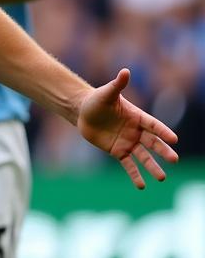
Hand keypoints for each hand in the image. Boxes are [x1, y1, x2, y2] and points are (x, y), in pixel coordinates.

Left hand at [76, 69, 178, 188]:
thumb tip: (125, 71)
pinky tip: (142, 186)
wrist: (83, 112)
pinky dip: (135, 175)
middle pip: (152, 143)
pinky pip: (128, 165)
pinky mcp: (118, 152)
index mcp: (137, 117)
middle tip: (174, 160)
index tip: (174, 139)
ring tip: (162, 178)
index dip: (163, 132)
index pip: (153, 125)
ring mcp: (128, 142)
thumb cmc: (97, 100)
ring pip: (143, 157)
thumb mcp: (106, 93)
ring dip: (152, 167)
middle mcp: (136, 131)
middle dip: (163, 151)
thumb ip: (117, 85)